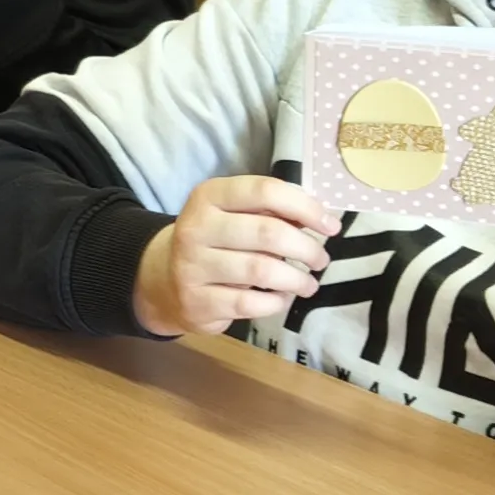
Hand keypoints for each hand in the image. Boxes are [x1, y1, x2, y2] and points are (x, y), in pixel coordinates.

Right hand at [133, 173, 335, 337]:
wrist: (165, 281)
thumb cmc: (216, 242)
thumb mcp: (236, 216)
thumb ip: (273, 212)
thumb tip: (320, 219)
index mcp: (208, 196)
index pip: (265, 191)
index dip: (306, 207)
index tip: (330, 226)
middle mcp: (195, 227)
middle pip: (268, 233)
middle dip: (307, 248)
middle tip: (320, 260)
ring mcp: (192, 266)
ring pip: (262, 270)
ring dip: (297, 279)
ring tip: (308, 284)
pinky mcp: (197, 302)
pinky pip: (250, 303)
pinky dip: (276, 302)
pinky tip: (281, 298)